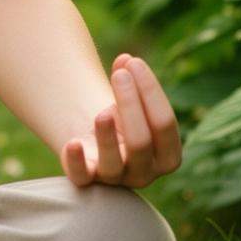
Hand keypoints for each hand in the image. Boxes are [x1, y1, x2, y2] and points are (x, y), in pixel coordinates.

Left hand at [60, 53, 182, 189]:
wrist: (97, 137)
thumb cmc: (124, 116)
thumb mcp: (133, 99)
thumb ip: (132, 80)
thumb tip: (126, 61)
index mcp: (167, 155)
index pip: (165, 125)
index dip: (151, 92)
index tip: (134, 63)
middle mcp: (144, 173)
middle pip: (141, 142)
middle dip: (130, 104)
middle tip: (119, 75)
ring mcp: (116, 179)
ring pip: (113, 163)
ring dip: (107, 135)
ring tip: (102, 111)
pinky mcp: (86, 179)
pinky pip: (81, 177)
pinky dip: (76, 160)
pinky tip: (73, 142)